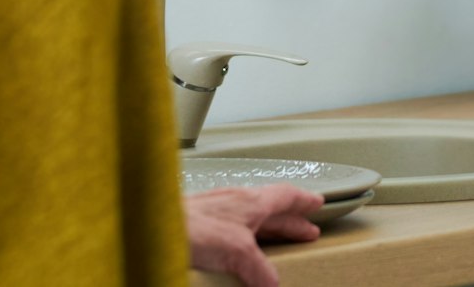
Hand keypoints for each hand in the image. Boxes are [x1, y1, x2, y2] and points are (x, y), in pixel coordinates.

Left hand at [184, 184, 323, 286]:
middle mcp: (237, 201)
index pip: (286, 196)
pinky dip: (247, 237)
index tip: (317, 203)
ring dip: (269, 228)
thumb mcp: (237, 252)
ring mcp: (219, 210)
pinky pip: (235, 227)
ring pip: (253, 217)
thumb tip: (273, 284)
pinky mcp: (203, 222)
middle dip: (291, 221)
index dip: (304, 201)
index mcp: (252, 201)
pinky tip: (241, 249)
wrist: (156, 226)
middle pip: (272, 208)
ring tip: (279, 241)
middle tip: (306, 231)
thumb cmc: (193, 227)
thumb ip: (259, 269)